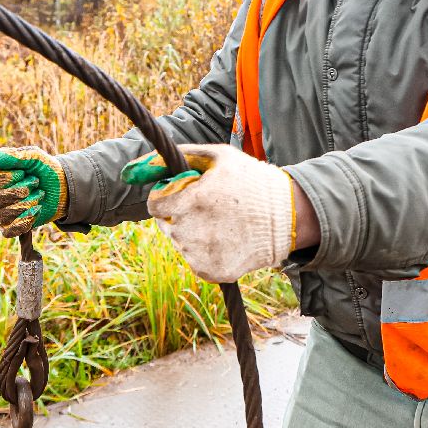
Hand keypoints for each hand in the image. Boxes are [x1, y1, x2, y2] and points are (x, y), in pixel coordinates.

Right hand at [0, 146, 67, 236]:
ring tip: (40, 194)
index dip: (2, 178)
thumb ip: (12, 156)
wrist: (64, 187)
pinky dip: (24, 221)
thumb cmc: (45, 169)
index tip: (21, 172)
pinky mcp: (13, 226)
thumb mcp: (33, 156)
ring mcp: (3, 211)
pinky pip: (8, 231)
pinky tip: (37, 210)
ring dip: (27, 204)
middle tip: (36, 182)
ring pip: (3, 215)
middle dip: (19, 191)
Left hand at [121, 144, 294, 282]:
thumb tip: (139, 164)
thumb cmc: (250, 180)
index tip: (184, 194)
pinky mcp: (211, 272)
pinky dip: (204, 251)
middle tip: (208, 208)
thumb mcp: (218, 156)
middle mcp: (192, 230)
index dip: (168, 197)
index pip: (155, 205)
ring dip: (192, 233)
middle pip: (166, 225)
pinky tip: (226, 239)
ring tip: (221, 223)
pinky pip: (194, 260)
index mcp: (192, 200)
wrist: (287, 217)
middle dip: (180, 215)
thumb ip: (179, 156)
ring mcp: (201, 254)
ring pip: (180, 243)